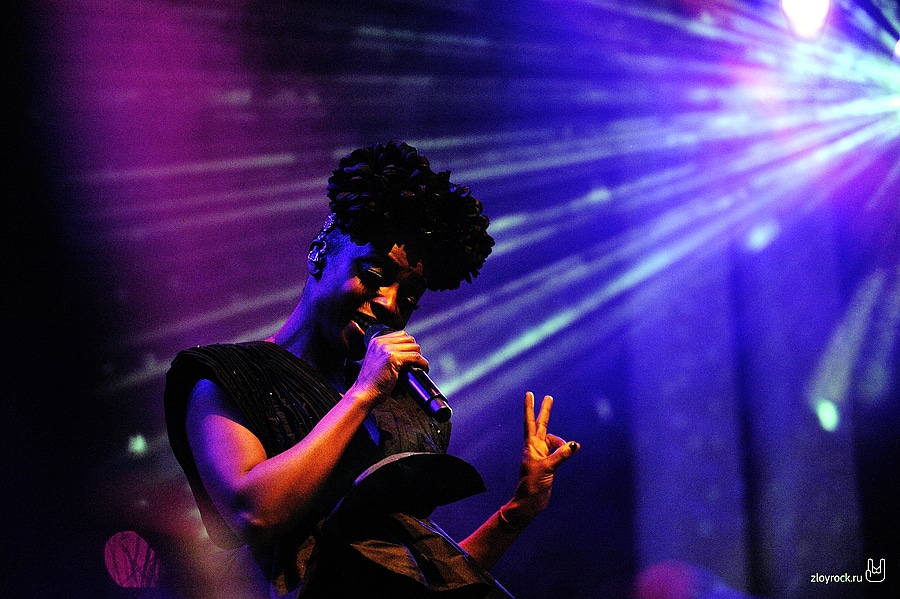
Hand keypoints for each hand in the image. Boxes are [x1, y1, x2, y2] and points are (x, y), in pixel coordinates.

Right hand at [350, 329, 427, 406]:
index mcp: (376, 341)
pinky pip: (416, 357)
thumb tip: (407, 351)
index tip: (411, 356)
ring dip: (420, 357)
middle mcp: (381, 342)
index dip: (409, 345)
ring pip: (414, 347)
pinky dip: (422, 363)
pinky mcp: (393, 358)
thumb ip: (388, 352)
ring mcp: (386, 349)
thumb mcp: (377, 360)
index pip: (401, 334)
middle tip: (415, 362)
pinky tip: (422, 369)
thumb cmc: (372, 382)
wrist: (364, 393)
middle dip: (415, 351)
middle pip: (409, 339)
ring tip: (418, 366)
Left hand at [505, 392, 578, 525]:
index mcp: (531, 445)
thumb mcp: (547, 468)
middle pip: (542, 425)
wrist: (530, 502)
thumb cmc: (532, 484)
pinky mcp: (549, 463)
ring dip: (562, 443)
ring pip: (555, 441)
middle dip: (545, 411)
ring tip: (565, 452)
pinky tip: (570, 451)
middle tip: (548, 397)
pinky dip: (565, 450)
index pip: (530, 422)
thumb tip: (574, 444)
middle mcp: (536, 447)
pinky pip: (559, 451)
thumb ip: (561, 455)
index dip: (530, 407)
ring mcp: (542, 455)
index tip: (529, 394)